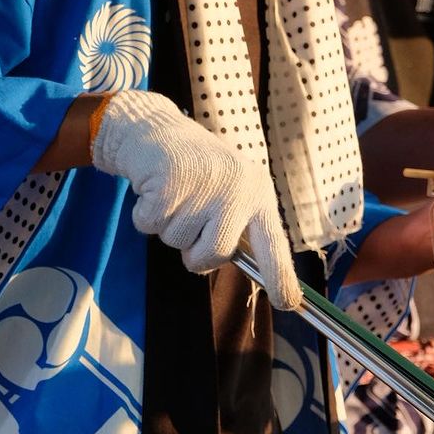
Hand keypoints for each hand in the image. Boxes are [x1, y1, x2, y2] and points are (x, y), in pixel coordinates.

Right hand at [91, 89, 299, 307]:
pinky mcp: (169, 182)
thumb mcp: (230, 193)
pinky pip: (149, 226)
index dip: (281, 276)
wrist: (157, 131)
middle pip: (214, 255)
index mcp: (258, 195)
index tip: (289, 303)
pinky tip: (154, 190)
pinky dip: (145, 215)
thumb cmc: (198, 172)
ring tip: (175, 197)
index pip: (274, 244)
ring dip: (167, 227)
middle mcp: (237, 190)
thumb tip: (252, 270)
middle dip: (195, 252)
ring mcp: (204, 186)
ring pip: (176, 242)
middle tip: (191, 222)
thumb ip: (237, 228)